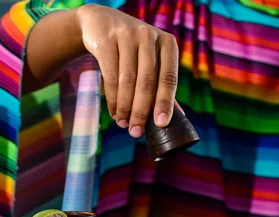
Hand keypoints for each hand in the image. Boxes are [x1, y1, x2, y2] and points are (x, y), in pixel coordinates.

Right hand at [76, 4, 178, 137]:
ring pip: (127, 81)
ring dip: (125, 107)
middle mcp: (149, 36)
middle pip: (146, 82)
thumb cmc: (132, 48)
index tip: (161, 124)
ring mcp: (126, 35)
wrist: (100, 22)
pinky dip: (112, 98)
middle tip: (135, 132)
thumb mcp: (150, 61)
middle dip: (140, 111)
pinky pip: (110, 76)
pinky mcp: (106, 40)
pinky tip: (114, 111)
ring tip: (123, 124)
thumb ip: (162, 86)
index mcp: (167, 43)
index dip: (165, 102)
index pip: (169, 77)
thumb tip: (177, 118)